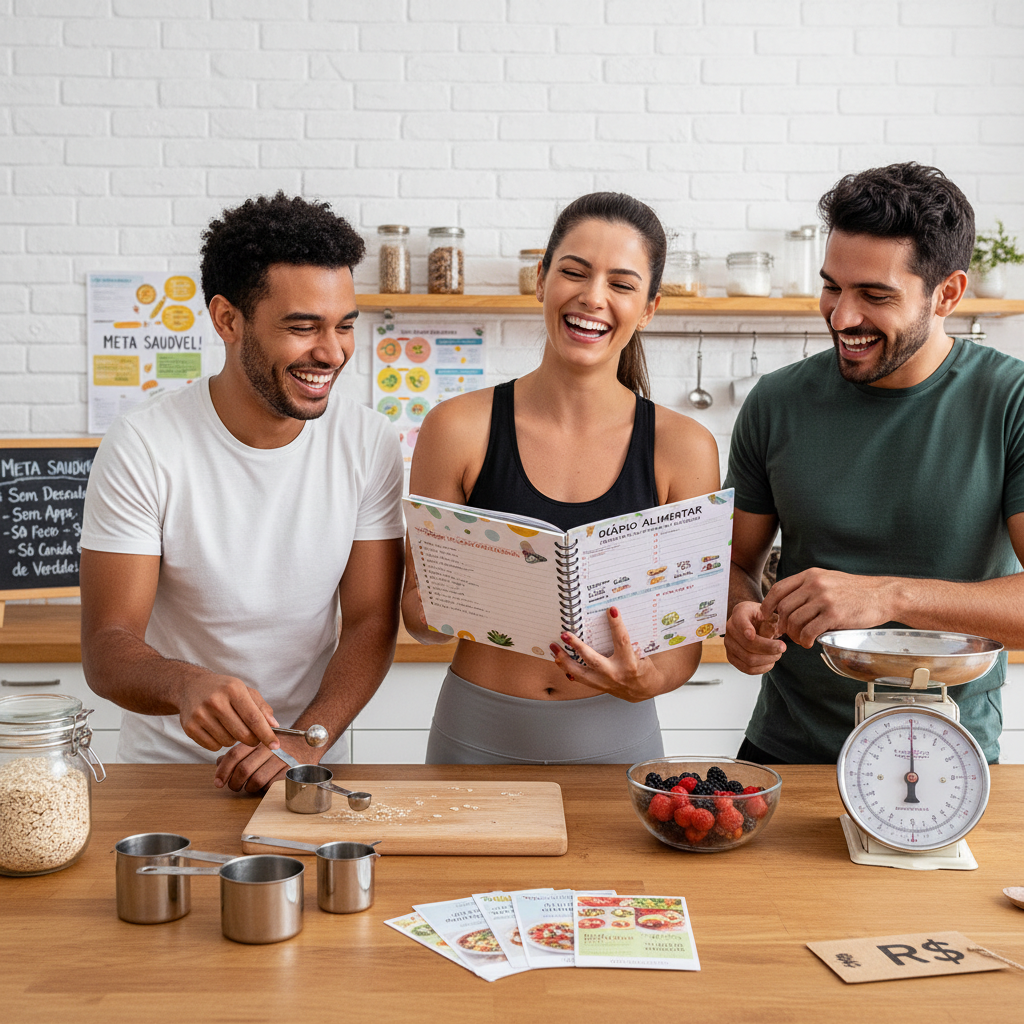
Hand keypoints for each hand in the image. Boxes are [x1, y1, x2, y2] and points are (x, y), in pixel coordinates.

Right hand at [176, 675, 279, 752]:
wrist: (191, 686)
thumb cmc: (224, 689)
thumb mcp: (245, 690)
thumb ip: (261, 707)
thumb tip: (274, 726)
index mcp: (233, 689)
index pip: (253, 718)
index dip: (266, 734)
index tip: (275, 745)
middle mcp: (215, 701)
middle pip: (242, 734)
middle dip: (252, 739)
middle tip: (253, 736)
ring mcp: (200, 714)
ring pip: (228, 742)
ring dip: (233, 739)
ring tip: (229, 726)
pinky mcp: (189, 727)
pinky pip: (213, 747)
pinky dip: (219, 743)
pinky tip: (217, 729)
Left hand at [214, 739, 300, 793]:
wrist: (306, 745)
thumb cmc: (277, 747)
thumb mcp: (258, 744)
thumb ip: (240, 751)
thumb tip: (219, 763)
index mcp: (258, 738)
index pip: (235, 754)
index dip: (223, 770)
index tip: (218, 782)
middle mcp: (270, 747)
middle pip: (244, 769)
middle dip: (234, 783)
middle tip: (234, 786)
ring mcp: (282, 759)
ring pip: (256, 780)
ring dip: (248, 788)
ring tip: (250, 786)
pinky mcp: (291, 771)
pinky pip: (270, 786)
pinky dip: (263, 789)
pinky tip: (264, 785)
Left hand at [548, 607, 664, 702]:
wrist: (644, 690)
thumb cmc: (643, 669)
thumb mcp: (640, 653)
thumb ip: (626, 641)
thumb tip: (612, 619)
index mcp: (629, 663)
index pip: (622, 641)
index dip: (616, 625)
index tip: (611, 610)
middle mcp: (615, 674)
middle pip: (592, 660)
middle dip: (577, 646)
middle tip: (565, 634)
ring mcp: (604, 682)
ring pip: (579, 673)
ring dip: (564, 660)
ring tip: (554, 647)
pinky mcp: (598, 687)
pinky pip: (579, 679)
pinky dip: (567, 669)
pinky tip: (559, 660)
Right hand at [724, 600, 785, 674]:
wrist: (753, 623)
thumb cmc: (762, 617)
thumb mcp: (768, 612)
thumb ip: (771, 619)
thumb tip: (773, 630)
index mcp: (740, 612)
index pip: (740, 621)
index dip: (745, 628)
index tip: (752, 635)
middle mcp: (730, 628)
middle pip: (748, 644)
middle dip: (769, 648)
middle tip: (782, 648)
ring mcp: (728, 644)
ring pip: (748, 659)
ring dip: (767, 659)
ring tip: (777, 655)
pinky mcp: (731, 657)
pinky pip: (747, 669)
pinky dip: (762, 668)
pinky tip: (770, 662)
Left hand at [760, 568, 896, 647]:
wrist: (882, 595)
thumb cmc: (854, 591)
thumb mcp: (827, 580)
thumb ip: (807, 588)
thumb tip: (785, 604)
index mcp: (810, 575)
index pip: (779, 589)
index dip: (767, 605)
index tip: (765, 616)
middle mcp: (814, 585)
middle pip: (784, 608)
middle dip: (781, 624)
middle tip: (786, 633)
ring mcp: (824, 599)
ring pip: (794, 621)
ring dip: (793, 634)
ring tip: (800, 639)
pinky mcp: (834, 615)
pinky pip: (809, 631)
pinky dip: (804, 640)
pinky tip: (809, 642)